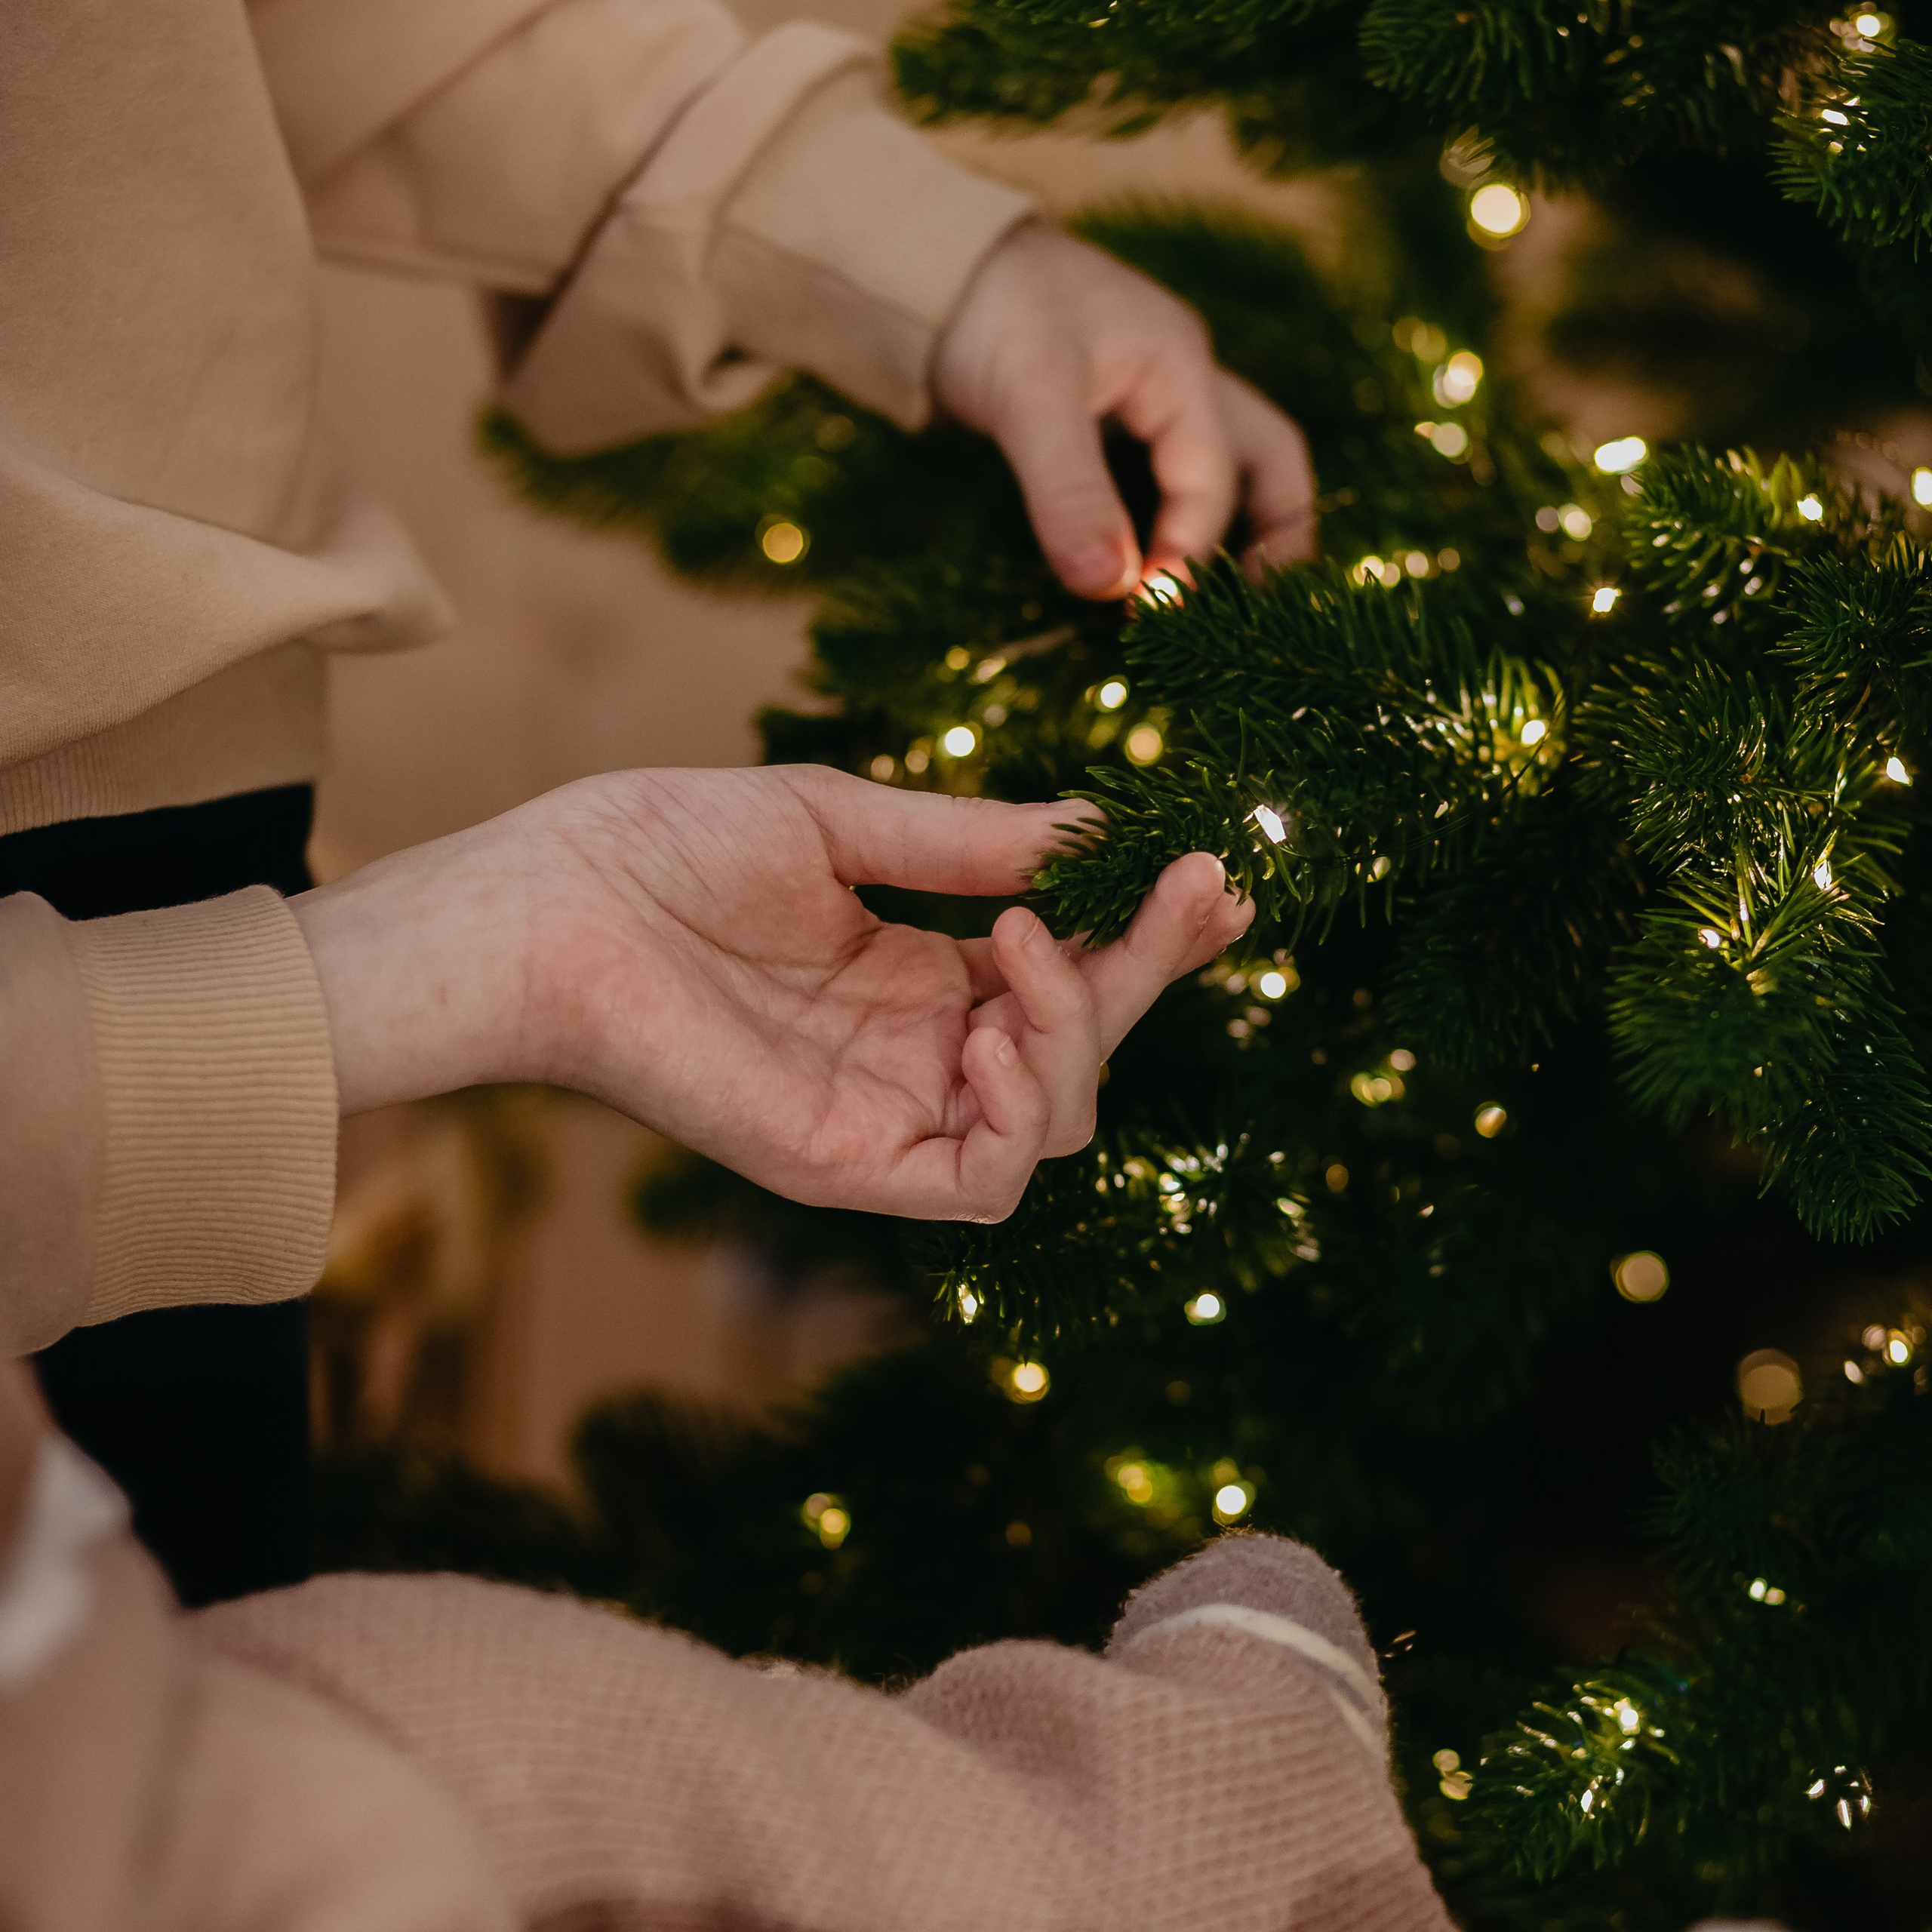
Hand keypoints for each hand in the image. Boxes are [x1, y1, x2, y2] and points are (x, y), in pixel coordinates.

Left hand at [292, 767, 1251, 1220]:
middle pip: (1086, 1050)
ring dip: (1080, 1035)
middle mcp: (918, 1052)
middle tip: (1190, 893)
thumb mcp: (844, 823)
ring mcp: (887, 1115)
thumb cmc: (665, 848)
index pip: (1072, 974)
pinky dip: (1024, 1115)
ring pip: (1056, 1120)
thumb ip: (972, 843)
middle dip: (1149, 974)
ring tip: (1027, 946)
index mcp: (920, 974)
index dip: (1151, 936)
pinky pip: (985, 1183)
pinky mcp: (848, 1168)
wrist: (548, 903)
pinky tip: (1002, 1030)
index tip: (1214, 874)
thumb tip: (1096, 833)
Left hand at [933, 221, 1316, 597]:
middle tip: (1258, 615)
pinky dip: (1171, 526)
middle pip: (1266, 461)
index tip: (1151, 610)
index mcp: (1180, 366)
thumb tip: (1110, 586)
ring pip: (1223, 471)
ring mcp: (1148, 398)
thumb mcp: (1028, 399)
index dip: (1188, 552)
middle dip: (1276, 536)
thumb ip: (1071, 493)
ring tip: (1214, 609)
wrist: (921, 261)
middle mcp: (1180, 381)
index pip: (1210, 480)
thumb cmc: (984, 308)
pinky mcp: (1106, 421)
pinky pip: (1166, 480)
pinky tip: (1149, 571)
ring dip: (1226, 535)